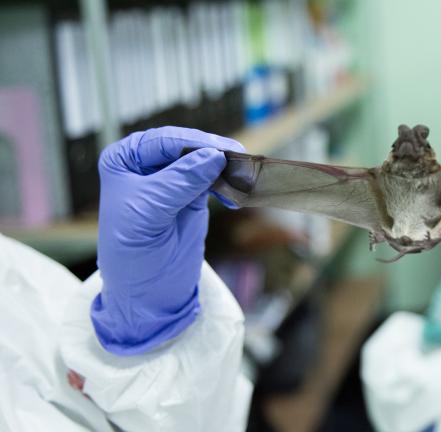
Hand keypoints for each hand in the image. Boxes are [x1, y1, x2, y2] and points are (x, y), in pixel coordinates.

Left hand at [91, 126, 242, 354]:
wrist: (147, 291)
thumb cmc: (133, 253)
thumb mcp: (149, 214)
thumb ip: (179, 182)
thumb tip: (213, 155)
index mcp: (124, 159)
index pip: (162, 142)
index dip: (193, 144)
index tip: (222, 153)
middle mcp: (145, 163)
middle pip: (186, 146)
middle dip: (213, 153)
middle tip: (241, 162)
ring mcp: (170, 177)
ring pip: (204, 160)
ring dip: (225, 168)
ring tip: (242, 179)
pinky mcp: (191, 193)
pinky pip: (214, 178)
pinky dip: (228, 183)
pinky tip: (236, 195)